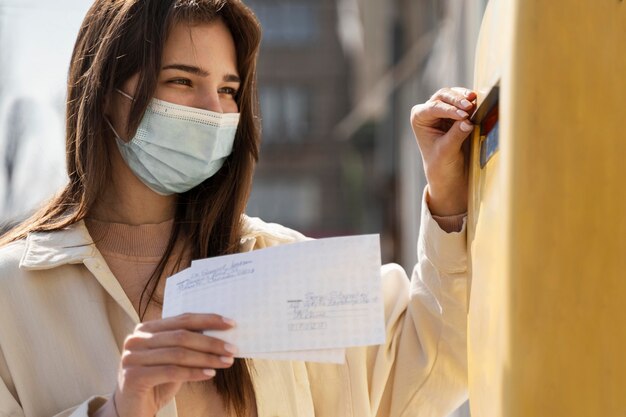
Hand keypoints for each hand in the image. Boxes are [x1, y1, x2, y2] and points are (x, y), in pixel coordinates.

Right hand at [97, 313, 237, 416]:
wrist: (130, 411)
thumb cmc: (156, 383)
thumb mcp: (173, 360)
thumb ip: (188, 345)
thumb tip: (221, 335)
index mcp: (146, 328)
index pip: (182, 319)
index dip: (208, 320)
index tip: (231, 324)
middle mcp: (136, 339)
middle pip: (182, 336)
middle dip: (211, 342)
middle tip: (232, 348)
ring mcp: (132, 357)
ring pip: (178, 354)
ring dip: (207, 358)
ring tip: (226, 362)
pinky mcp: (133, 376)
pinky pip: (171, 371)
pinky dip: (194, 373)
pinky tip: (210, 374)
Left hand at [410, 87, 475, 215]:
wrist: (448, 172)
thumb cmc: (441, 164)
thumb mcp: (447, 151)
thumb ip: (456, 136)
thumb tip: (467, 122)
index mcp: (419, 118)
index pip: (434, 108)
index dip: (449, 110)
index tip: (464, 115)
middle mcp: (428, 110)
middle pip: (442, 96)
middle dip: (456, 100)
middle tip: (469, 106)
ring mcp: (442, 109)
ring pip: (453, 94)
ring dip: (464, 97)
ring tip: (475, 102)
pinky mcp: (456, 111)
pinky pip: (463, 100)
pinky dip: (470, 101)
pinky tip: (478, 104)